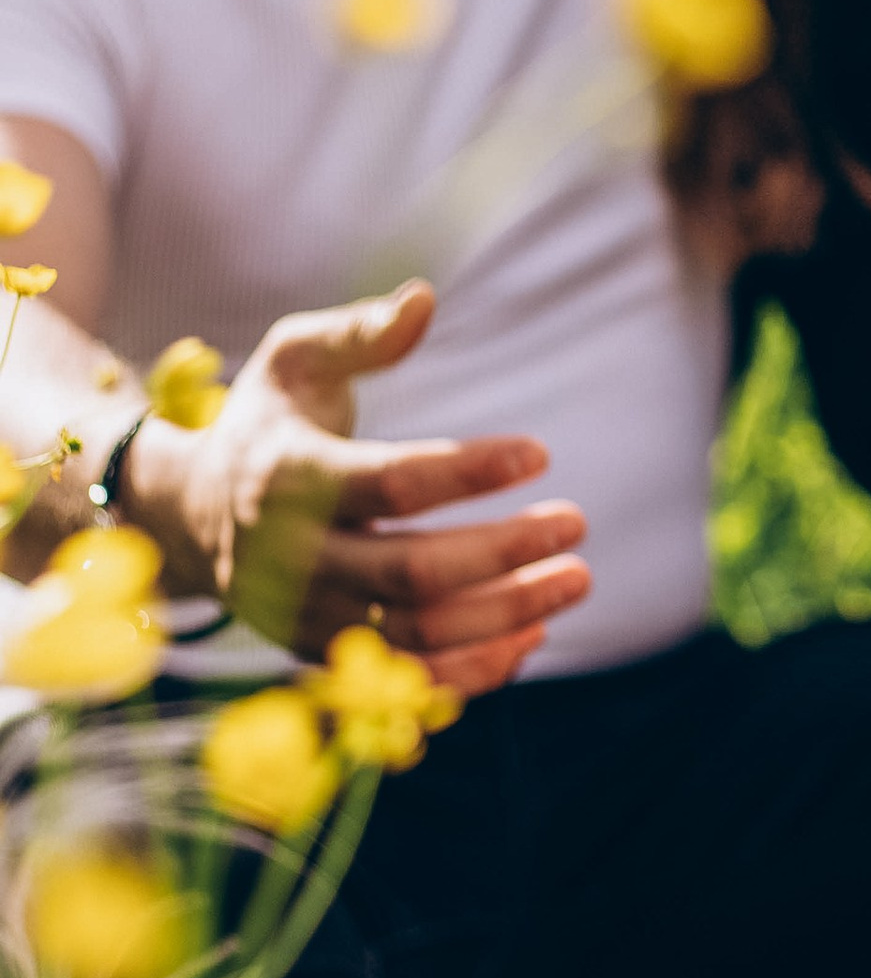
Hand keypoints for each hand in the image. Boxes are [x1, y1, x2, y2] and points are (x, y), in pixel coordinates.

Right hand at [124, 281, 590, 695]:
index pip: (391, 483)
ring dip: (504, 617)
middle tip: (578, 523)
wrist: (185, 514)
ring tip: (574, 579)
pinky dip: (469, 670)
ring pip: (414, 636)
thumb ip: (358, 334)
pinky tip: (531, 636)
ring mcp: (302, 616)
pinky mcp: (316, 655)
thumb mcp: (293, 359)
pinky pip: (399, 678)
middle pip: (411, 573)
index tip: (541, 452)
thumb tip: (424, 299)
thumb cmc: (266, 421)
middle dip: (505, 553)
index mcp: (288, 475)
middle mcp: (290, 558)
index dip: (469, 471)